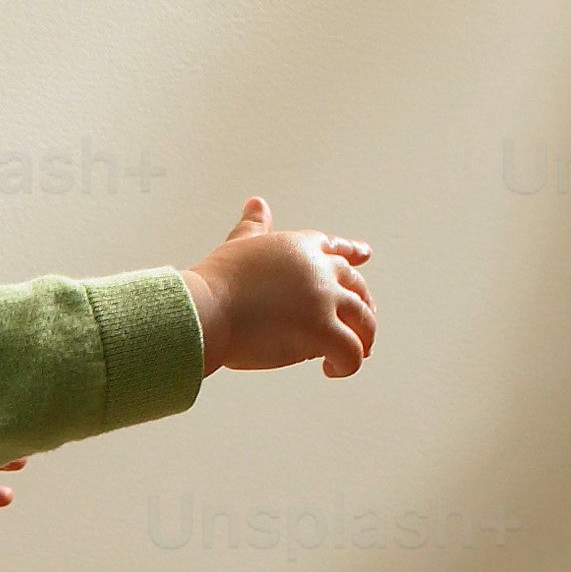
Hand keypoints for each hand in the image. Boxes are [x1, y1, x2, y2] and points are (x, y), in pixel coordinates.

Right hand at [187, 195, 373, 376]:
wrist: (206, 309)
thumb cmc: (216, 282)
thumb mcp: (239, 243)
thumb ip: (254, 226)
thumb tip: (256, 203)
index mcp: (302, 247)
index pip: (335, 247)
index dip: (352, 252)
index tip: (365, 256)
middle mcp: (320, 270)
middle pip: (357, 287)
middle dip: (364, 306)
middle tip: (362, 326)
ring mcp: (323, 300)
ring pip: (363, 322)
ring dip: (362, 340)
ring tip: (354, 355)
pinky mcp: (321, 331)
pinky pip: (350, 352)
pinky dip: (347, 364)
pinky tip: (332, 369)